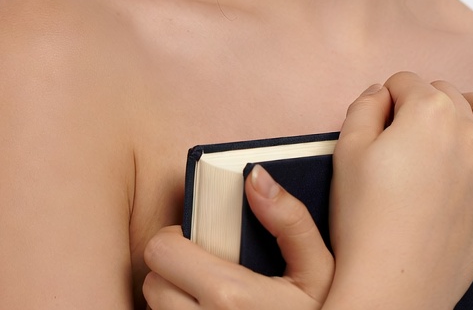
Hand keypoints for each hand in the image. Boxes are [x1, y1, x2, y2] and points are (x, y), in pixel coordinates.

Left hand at [142, 163, 333, 308]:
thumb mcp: (319, 267)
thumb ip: (290, 218)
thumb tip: (256, 176)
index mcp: (229, 296)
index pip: (161, 251)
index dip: (177, 240)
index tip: (200, 242)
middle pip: (153, 282)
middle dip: (174, 270)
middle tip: (205, 269)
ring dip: (175, 299)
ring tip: (209, 296)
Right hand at [324, 72, 472, 309]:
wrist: (392, 285)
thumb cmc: (365, 219)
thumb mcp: (347, 151)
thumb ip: (364, 107)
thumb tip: (381, 93)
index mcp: (427, 111)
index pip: (404, 83)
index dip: (385, 100)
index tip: (375, 124)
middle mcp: (465, 129)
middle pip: (444, 94)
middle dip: (421, 101)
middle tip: (397, 133)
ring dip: (470, 103)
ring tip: (455, 110)